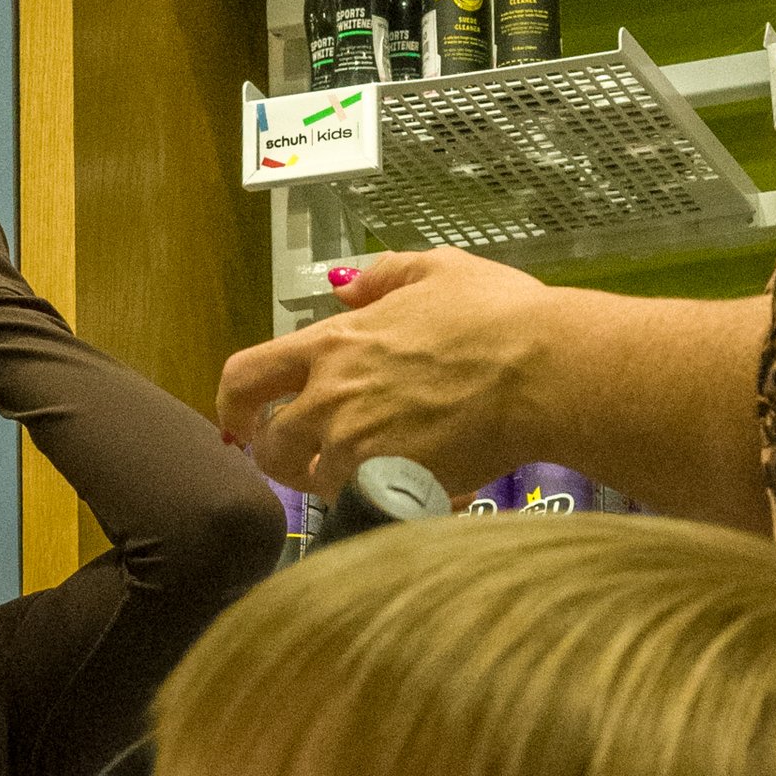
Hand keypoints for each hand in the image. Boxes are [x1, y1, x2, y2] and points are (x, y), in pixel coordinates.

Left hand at [214, 248, 548, 495]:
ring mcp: (358, 449)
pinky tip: (415, 486)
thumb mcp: (439, 270)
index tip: (240, 420)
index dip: (233, 405)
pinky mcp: (391, 486)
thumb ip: (384, 276)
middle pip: (270, 445)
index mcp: (331, 345)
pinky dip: (382, 501)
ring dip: (333, 482)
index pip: (244, 377)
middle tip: (308, 459)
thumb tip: (346, 287)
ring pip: (317, 484)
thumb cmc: (499, 315)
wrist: (542, 371)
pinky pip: (365, 505)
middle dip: (282, 456)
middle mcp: (330, 400)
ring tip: (368, 473)